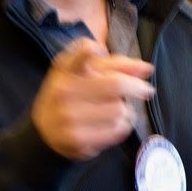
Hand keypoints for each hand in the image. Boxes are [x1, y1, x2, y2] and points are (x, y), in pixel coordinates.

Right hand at [31, 37, 154, 160]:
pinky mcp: (78, 139)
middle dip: (137, 87)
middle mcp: (64, 91)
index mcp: (65, 69)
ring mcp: (69, 116)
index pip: (81, 53)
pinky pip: (117, 130)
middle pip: (116, 84)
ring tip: (118, 110)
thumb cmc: (70, 93)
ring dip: (127, 110)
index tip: (98, 50)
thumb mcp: (84, 72)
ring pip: (120, 109)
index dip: (90, 50)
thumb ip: (115, 65)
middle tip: (146, 89)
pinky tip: (114, 123)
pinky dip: (123, 126)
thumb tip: (146, 68)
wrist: (45, 128)